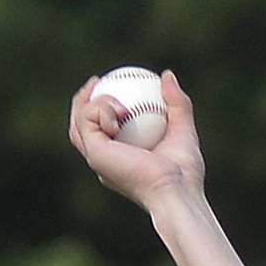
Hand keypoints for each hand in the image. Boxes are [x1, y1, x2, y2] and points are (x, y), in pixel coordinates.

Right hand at [68, 70, 204, 208]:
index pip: (101, 130)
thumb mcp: (184, 131)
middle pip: (80, 126)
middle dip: (83, 100)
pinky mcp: (95, 154)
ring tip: (118, 103)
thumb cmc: (185, 174)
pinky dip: (100, 108)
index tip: (110, 84)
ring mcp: (98, 159)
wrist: (178, 191)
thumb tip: (166, 74)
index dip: (99, 106)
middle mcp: (105, 161)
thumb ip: (178, 104)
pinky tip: (120, 110)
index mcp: (120, 159)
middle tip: (97, 81)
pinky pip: (87, 119)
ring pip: (80, 121)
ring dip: (95, 103)